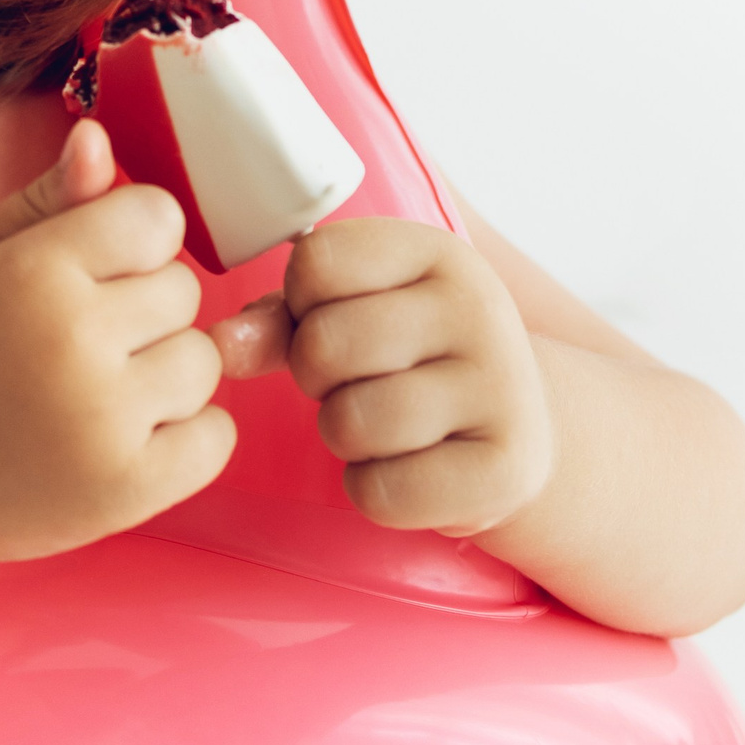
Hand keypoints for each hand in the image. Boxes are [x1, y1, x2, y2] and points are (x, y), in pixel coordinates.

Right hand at [0, 120, 235, 569]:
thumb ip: (46, 197)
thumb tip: (99, 138)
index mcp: (37, 271)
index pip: (158, 218)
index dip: (131, 240)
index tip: (95, 270)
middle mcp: (77, 340)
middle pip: (184, 289)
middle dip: (143, 309)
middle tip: (83, 340)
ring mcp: (107, 421)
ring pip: (204, 362)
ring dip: (165, 373)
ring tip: (101, 390)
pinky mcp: (130, 489)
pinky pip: (219, 436)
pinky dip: (187, 436)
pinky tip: (128, 434)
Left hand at [211, 217, 553, 537]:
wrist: (523, 431)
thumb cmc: (414, 360)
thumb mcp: (359, 312)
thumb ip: (280, 320)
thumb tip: (221, 345)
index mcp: (437, 251)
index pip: (316, 261)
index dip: (300, 302)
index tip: (333, 318)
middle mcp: (479, 309)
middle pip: (325, 344)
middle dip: (315, 375)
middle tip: (352, 381)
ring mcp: (502, 389)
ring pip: (350, 421)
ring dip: (343, 434)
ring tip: (379, 423)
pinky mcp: (507, 470)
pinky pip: (382, 492)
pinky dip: (374, 490)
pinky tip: (407, 469)